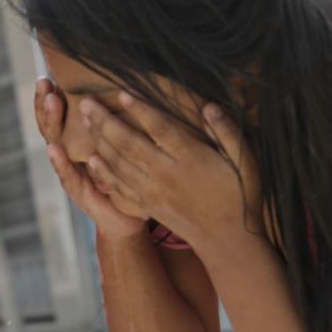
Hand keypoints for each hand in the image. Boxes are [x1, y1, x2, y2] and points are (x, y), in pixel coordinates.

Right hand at [34, 79, 143, 240]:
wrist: (128, 219)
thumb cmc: (126, 177)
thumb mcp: (121, 146)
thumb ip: (116, 122)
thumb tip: (126, 85)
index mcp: (77, 142)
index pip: (59, 114)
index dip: (52, 96)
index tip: (50, 75)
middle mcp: (68, 156)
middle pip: (51, 125)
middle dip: (45, 103)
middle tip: (45, 82)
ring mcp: (70, 173)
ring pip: (55, 145)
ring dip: (52, 123)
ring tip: (51, 102)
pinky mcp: (79, 192)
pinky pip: (67, 175)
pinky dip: (60, 161)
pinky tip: (54, 148)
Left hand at [80, 94, 259, 241]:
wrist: (227, 239)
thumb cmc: (240, 194)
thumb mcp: (246, 161)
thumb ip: (227, 132)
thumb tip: (209, 106)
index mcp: (191, 159)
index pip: (160, 128)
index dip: (140, 109)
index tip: (121, 91)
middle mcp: (167, 174)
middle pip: (130, 143)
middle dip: (106, 121)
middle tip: (86, 101)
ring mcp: (154, 191)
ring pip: (120, 163)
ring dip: (99, 140)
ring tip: (85, 119)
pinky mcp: (148, 204)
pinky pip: (120, 186)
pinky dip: (104, 172)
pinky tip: (91, 159)